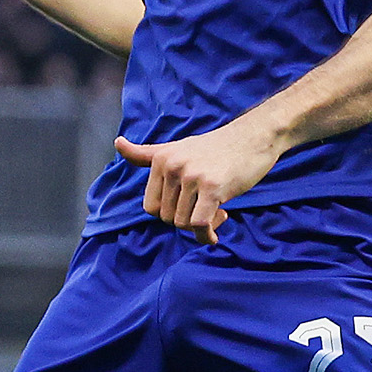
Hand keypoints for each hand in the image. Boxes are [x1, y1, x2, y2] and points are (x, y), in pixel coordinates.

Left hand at [113, 116, 290, 242]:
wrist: (254, 136)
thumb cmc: (217, 147)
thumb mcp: (177, 148)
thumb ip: (147, 154)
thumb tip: (117, 144)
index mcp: (161, 159)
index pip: (151, 207)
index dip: (169, 214)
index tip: (188, 207)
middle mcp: (172, 166)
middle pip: (167, 218)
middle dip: (186, 221)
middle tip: (209, 209)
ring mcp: (192, 177)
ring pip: (183, 223)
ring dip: (201, 227)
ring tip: (218, 211)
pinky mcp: (212, 187)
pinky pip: (199, 224)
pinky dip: (207, 234)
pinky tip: (219, 228)